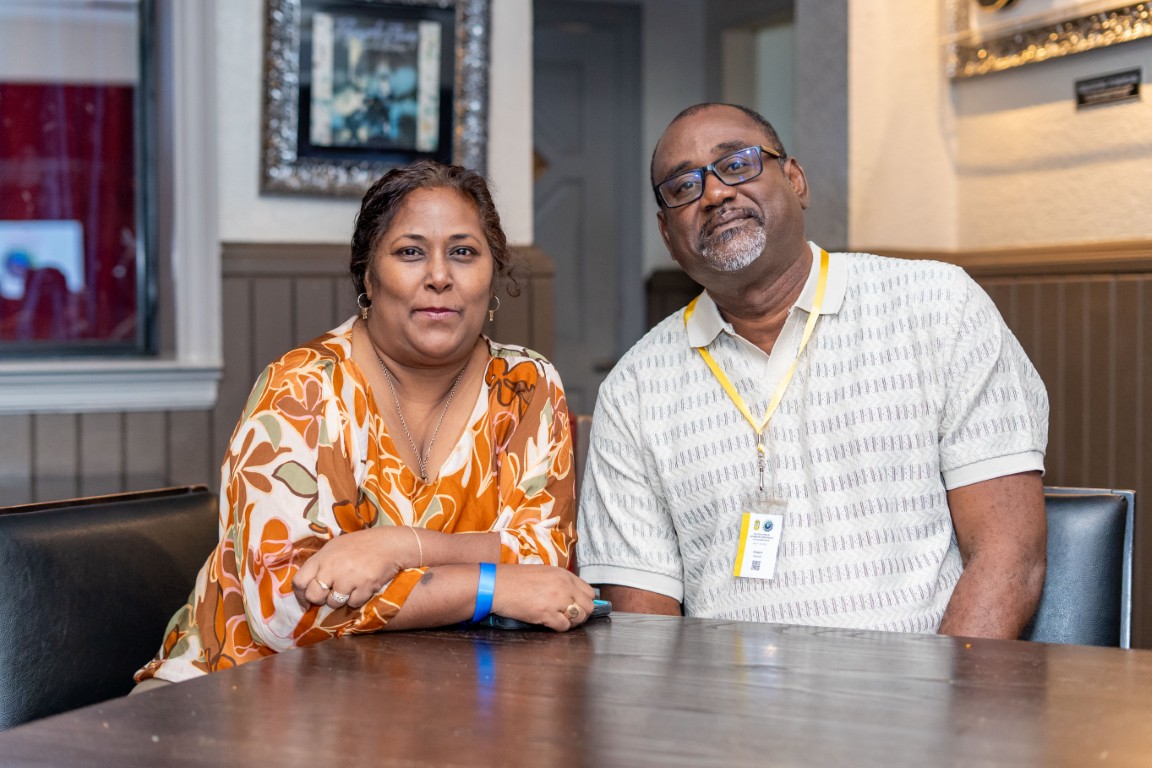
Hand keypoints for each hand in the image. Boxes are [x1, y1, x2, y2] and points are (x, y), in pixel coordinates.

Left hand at [291, 527, 414, 609]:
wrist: (390, 544)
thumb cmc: (360, 546)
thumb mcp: (335, 548)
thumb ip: (320, 565)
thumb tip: (307, 589)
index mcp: (322, 557)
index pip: (299, 581)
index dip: (300, 595)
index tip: (306, 603)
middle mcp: (332, 567)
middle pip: (314, 596)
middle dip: (321, 599)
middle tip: (332, 594)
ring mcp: (349, 577)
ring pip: (334, 603)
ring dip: (341, 599)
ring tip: (352, 586)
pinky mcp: (365, 586)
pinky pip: (353, 603)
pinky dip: (358, 598)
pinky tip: (364, 586)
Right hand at [491, 565, 596, 631]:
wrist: (496, 585)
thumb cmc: (515, 580)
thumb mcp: (543, 573)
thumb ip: (560, 583)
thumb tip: (572, 596)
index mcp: (564, 574)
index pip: (589, 591)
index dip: (584, 602)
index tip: (578, 607)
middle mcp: (564, 586)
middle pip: (588, 606)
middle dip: (581, 614)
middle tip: (570, 617)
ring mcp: (556, 600)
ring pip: (579, 617)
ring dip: (571, 622)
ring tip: (559, 620)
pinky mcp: (546, 613)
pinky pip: (564, 626)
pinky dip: (559, 628)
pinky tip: (549, 623)